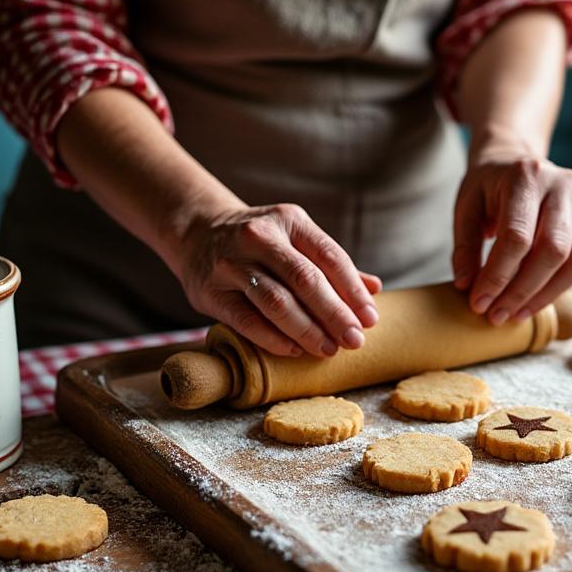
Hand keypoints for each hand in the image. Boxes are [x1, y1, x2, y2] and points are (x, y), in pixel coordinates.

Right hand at [175, 203, 380, 356]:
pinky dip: (273, 338)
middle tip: (355, 341)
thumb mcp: (296, 240)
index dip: (352, 290)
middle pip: (305, 279)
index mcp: (290, 221)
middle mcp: (260, 237)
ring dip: (307, 330)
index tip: (370, 319)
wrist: (197, 232)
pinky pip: (246, 319)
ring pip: (276, 301)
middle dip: (335, 314)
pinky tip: (294, 350)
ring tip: (329, 349)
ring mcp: (232, 263)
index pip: (329, 256)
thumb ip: (332, 264)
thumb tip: (374, 289)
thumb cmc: (262, 243)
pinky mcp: (210, 291)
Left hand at [452, 146, 571, 324]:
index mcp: (526, 175)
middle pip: (551, 250)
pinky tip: (533, 302)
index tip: (478, 302)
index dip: (498, 275)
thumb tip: (466, 287)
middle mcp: (561, 186)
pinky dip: (559, 287)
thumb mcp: (466, 206)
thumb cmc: (488, 186)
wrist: (516, 159)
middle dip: (521, 290)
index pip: (517, 236)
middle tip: (496, 315)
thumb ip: (465, 246)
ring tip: (514, 314)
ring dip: (543, 295)